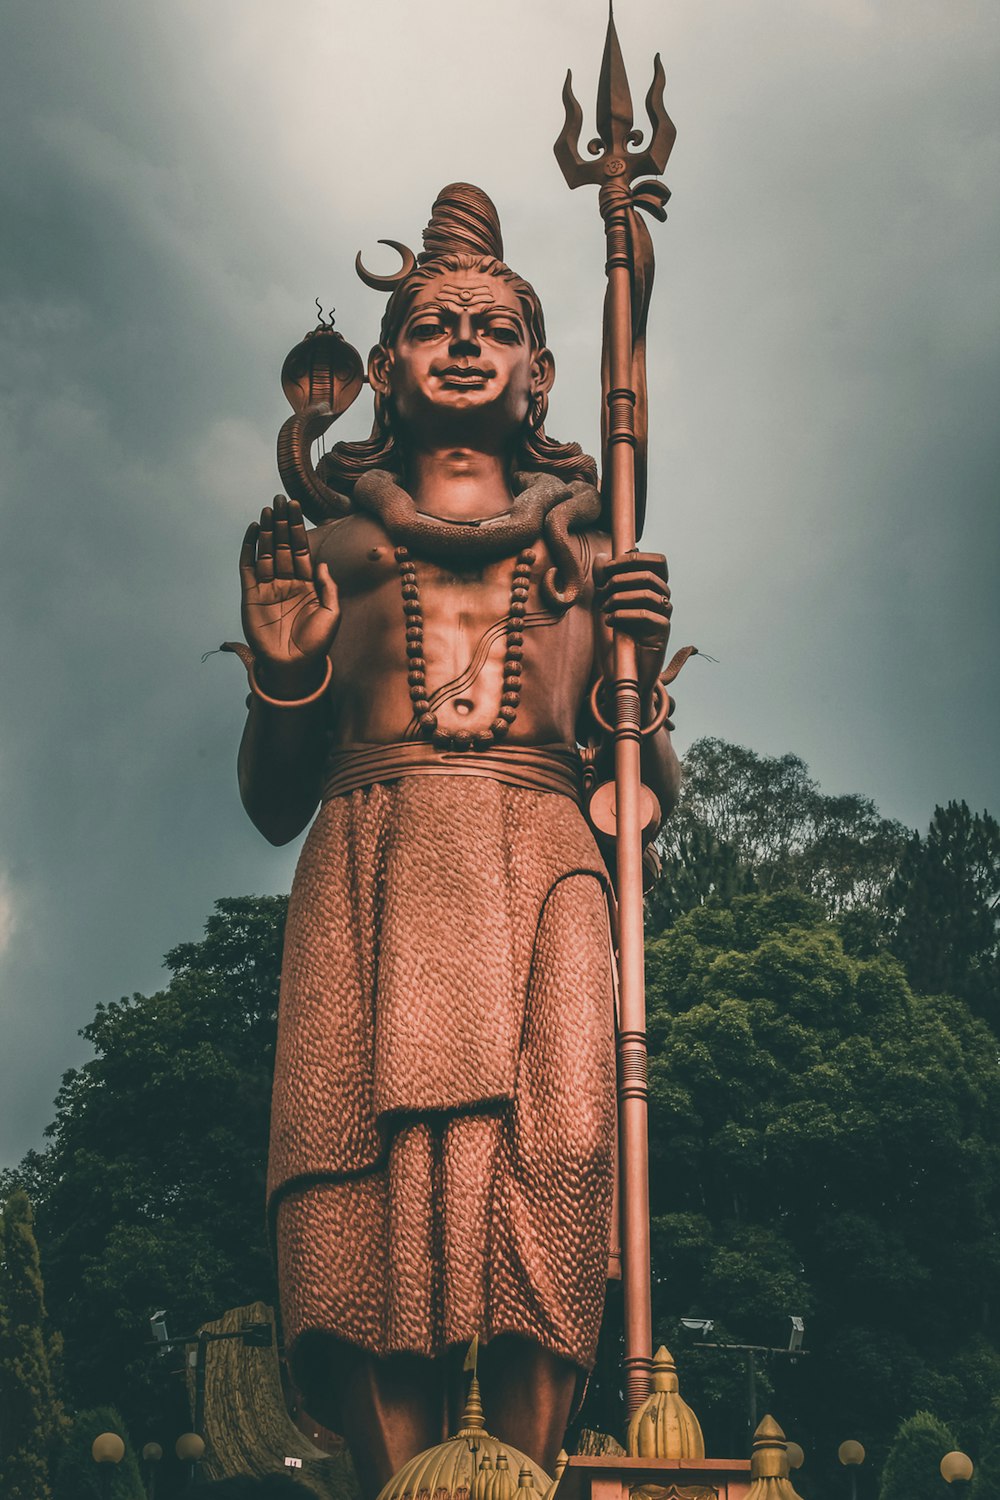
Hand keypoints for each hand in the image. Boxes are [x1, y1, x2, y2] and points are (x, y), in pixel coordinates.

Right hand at [240, 496, 339, 696]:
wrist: (294, 667)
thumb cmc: (316, 645)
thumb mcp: (331, 614)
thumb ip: (328, 587)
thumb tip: (322, 563)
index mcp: (307, 584)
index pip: (301, 549)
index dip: (298, 527)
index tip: (296, 505)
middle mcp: (287, 582)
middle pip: (283, 545)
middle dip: (282, 522)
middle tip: (280, 498)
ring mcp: (268, 587)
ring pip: (266, 551)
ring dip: (266, 530)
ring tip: (267, 509)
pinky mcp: (251, 596)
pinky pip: (248, 567)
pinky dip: (249, 548)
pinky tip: (253, 530)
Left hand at [594, 550, 672, 696]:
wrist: (621, 674)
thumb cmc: (615, 641)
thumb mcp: (605, 607)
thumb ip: (604, 583)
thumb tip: (601, 557)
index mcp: (652, 589)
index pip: (658, 562)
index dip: (635, 558)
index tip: (610, 566)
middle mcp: (662, 600)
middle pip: (649, 576)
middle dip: (620, 579)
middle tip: (602, 591)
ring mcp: (664, 617)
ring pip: (648, 594)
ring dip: (619, 597)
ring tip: (604, 608)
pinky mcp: (662, 634)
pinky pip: (647, 615)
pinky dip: (624, 614)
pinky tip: (610, 620)